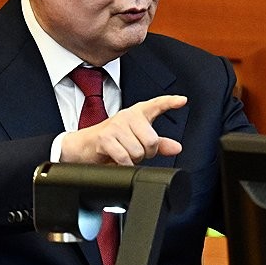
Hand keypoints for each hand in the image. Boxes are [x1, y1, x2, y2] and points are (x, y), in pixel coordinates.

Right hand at [61, 95, 186, 164]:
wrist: (82, 146)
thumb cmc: (111, 142)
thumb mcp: (136, 140)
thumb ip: (158, 144)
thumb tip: (177, 148)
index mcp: (137, 114)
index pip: (157, 105)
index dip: (170, 102)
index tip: (183, 100)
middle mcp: (127, 116)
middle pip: (152, 141)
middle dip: (145, 153)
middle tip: (133, 150)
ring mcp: (116, 125)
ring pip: (138, 151)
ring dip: (132, 160)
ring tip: (122, 153)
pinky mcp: (105, 137)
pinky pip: (125, 157)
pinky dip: (123, 164)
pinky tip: (117, 160)